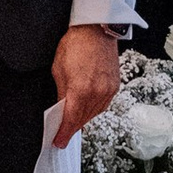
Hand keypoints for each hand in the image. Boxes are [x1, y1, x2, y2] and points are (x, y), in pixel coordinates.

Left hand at [50, 23, 120, 147]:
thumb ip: (61, 93)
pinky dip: (94, 110)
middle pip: (83, 119)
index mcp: (80, 90)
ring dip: (83, 119)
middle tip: (62, 134)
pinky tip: (86, 109)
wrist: (96, 29)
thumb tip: (62, 108)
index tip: (58, 142)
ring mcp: (108, 90)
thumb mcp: (59, 69)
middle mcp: (97, 93)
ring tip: (73, 122)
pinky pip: (103, 105)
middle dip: (72, 128)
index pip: (71, 120)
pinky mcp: (114, 86)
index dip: (63, 133)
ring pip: (94, 114)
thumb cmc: (75, 44)